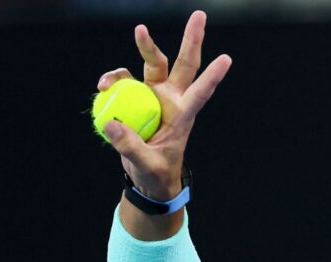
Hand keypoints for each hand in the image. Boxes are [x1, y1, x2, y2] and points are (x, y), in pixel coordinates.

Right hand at [97, 10, 230, 199]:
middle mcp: (171, 99)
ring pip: (152, 63)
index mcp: (182, 115)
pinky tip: (102, 86)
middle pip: (184, 64)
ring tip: (141, 30)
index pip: (201, 93)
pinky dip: (113, 79)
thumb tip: (111, 124)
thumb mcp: (146, 164)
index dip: (213, 77)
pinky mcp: (136, 97)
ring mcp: (154, 95)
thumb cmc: (156, 171)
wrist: (147, 175)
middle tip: (199, 15)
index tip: (227, 59)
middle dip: (192, 40)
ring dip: (146, 45)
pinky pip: (124, 80)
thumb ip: (130, 147)